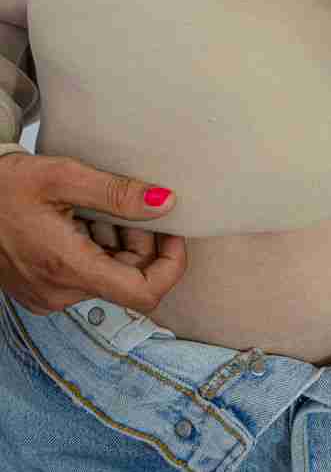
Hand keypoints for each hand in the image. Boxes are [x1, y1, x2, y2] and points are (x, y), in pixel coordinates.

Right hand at [0, 151, 186, 315]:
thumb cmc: (5, 185)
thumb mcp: (64, 176)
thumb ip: (117, 193)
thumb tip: (166, 202)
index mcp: (68, 267)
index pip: (143, 294)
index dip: (170, 265)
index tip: (174, 233)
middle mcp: (60, 292)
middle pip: (128, 280)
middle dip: (140, 243)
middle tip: (123, 205)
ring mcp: (49, 295)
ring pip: (108, 276)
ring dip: (114, 243)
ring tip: (90, 208)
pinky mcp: (42, 290)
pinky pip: (85, 276)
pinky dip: (93, 248)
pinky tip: (75, 220)